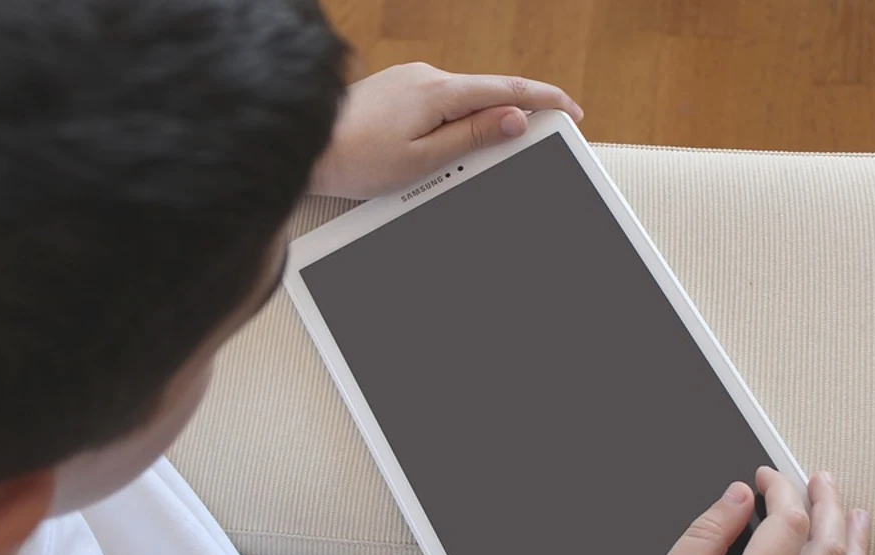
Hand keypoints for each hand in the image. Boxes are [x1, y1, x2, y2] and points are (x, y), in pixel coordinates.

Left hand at [309, 62, 583, 199]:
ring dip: (480, 123)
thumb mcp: (423, 159)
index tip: (571, 112)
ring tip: (477, 159)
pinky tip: (447, 146)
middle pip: (487, 94)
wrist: (303, 142)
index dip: (545, 100)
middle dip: (514, 117)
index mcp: (438, 92)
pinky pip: (440, 102)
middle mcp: (425, 76)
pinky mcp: (396, 89)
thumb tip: (513, 119)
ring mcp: (409, 79)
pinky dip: (456, 121)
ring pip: (462, 100)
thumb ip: (472, 137)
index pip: (507, 90)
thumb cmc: (356, 159)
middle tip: (534, 143)